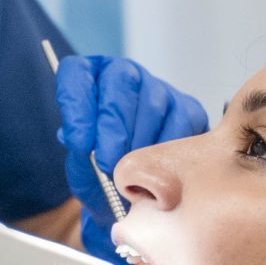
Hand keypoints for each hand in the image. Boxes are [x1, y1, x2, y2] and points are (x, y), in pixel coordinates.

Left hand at [55, 55, 208, 260]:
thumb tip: (89, 146)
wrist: (128, 192)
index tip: (78, 142)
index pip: (77, 72)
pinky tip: (157, 169)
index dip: (76, 104)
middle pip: (121, 80)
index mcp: (87, 78)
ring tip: (131, 173)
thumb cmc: (96, 172)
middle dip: (113, 125)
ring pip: (153, 103)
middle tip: (107, 162)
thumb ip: (79, 153)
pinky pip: (183, 122)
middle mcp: (123, 75)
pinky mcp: (188, 109)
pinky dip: (169, 151)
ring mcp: (158, 89)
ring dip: (140, 143)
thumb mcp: (78, 165)